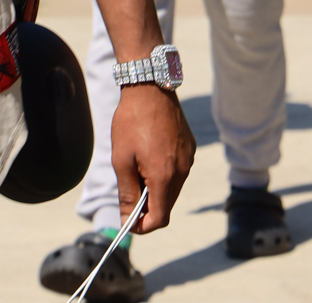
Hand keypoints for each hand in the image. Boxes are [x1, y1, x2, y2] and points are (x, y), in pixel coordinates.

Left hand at [112, 84, 195, 232]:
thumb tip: (128, 219)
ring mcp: (189, 159)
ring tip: (135, 168)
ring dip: (155, 189)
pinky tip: (148, 155)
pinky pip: (178, 171)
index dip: (143, 225)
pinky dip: (163, 173)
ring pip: (172, 188)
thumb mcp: (121, 159)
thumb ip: (127, 193)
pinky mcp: (190, 147)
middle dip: (148, 207)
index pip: (160, 218)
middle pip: (167, 205)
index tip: (129, 222)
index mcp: (165, 176)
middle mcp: (183, 171)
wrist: (150, 86)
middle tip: (127, 192)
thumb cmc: (131, 122)